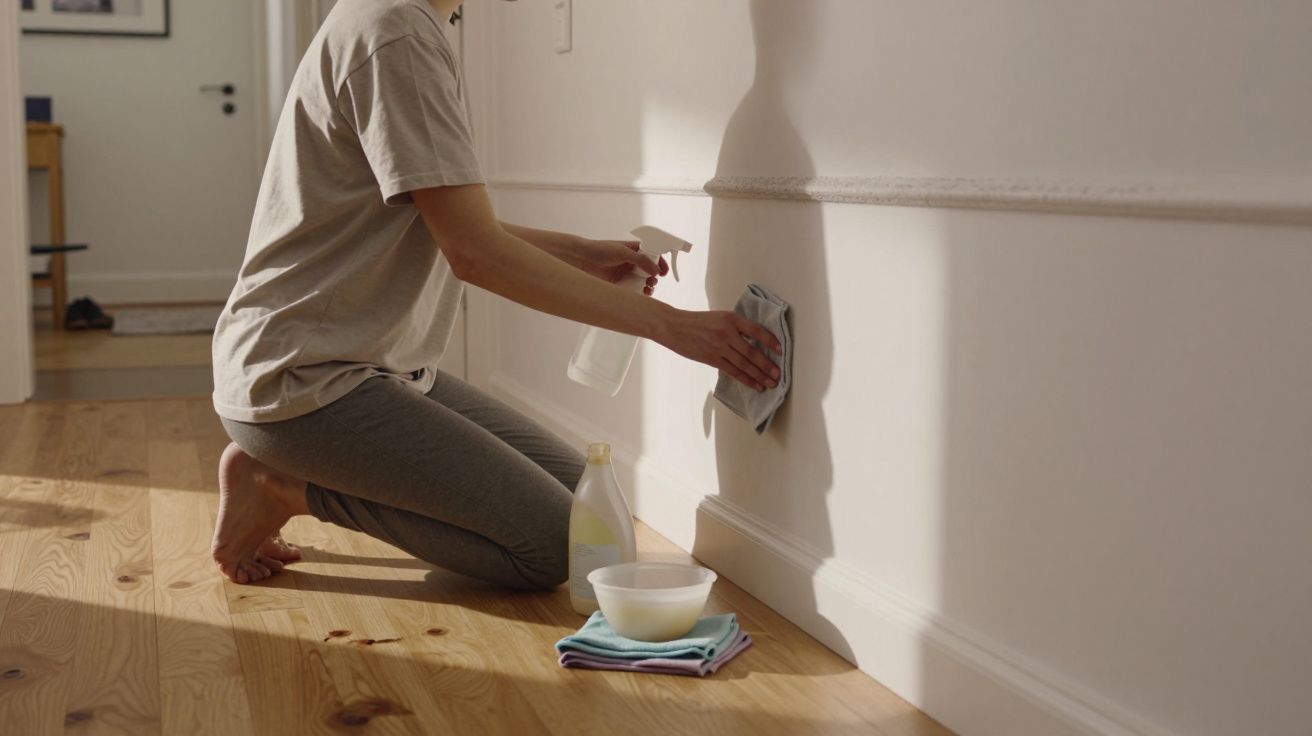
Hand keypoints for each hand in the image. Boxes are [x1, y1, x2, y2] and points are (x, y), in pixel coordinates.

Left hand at [575, 239, 667, 295]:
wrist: (581, 260)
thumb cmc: (600, 250)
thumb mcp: (623, 252)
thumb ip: (641, 260)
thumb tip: (656, 270)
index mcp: (635, 250)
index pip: (653, 255)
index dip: (660, 263)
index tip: (664, 272)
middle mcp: (632, 261)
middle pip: (650, 270)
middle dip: (655, 277)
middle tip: (653, 281)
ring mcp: (626, 273)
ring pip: (643, 281)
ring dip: (649, 285)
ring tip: (649, 289)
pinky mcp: (620, 283)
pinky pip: (634, 289)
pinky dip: (640, 293)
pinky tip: (642, 294)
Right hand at [658, 309, 781, 391]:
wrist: (674, 327)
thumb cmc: (698, 321)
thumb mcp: (720, 317)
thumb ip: (736, 327)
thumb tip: (755, 342)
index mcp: (731, 319)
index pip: (756, 331)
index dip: (770, 341)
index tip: (781, 350)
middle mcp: (727, 332)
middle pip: (752, 352)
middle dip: (767, 365)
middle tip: (778, 375)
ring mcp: (719, 347)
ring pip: (744, 364)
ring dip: (759, 375)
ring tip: (770, 383)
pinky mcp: (712, 359)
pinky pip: (733, 371)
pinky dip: (746, 379)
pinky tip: (755, 385)